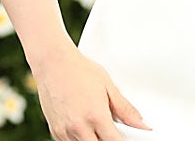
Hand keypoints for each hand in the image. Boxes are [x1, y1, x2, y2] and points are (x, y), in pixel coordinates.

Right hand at [32, 45, 148, 140]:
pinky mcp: (55, 131)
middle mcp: (79, 127)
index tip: (126, 137)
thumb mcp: (107, 86)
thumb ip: (125, 109)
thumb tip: (142, 124)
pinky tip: (84, 127)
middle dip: (108, 140)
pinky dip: (80, 139)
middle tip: (111, 129)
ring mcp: (65, 131)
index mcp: (96, 116)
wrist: (52, 62)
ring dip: (93, 140)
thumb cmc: (78, 69)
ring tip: (96, 125)